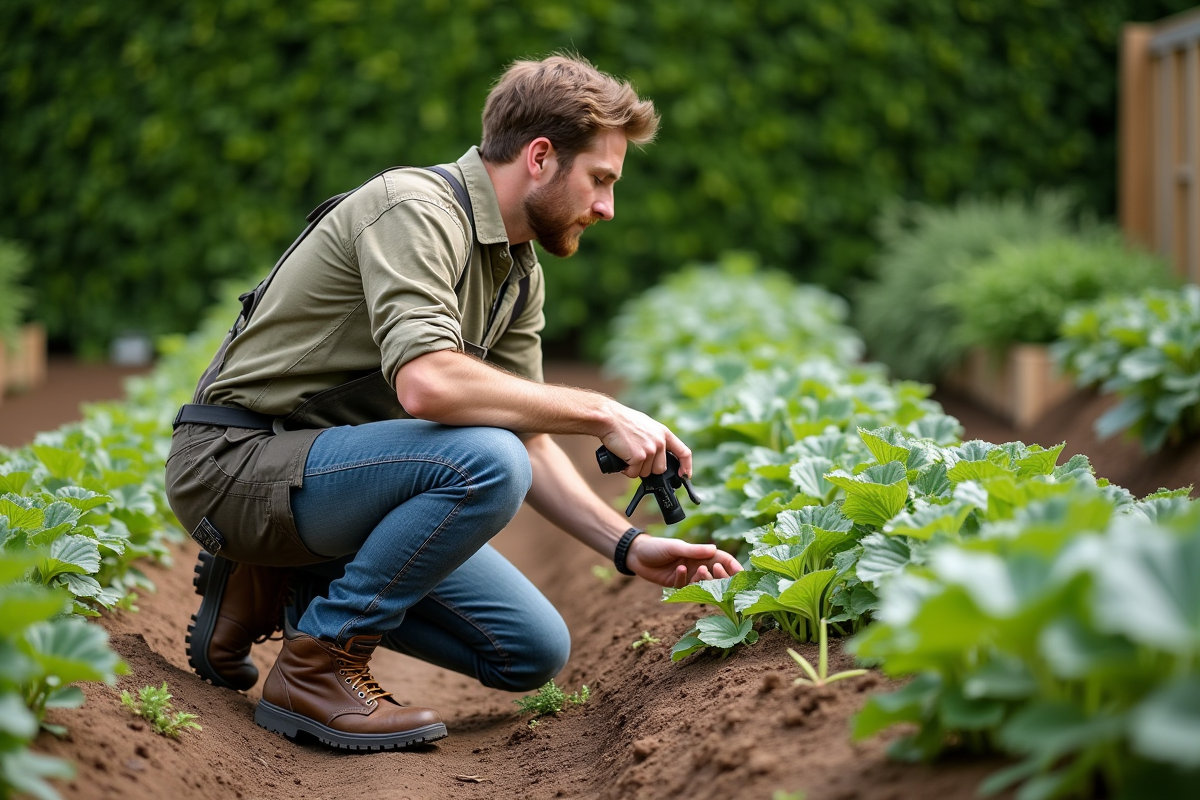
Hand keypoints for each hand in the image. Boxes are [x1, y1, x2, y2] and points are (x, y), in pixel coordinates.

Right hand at [600, 401, 692, 479]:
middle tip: (635, 459)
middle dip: (648, 469)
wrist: (608, 418)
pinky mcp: (639, 457)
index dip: (686, 466)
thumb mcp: (646, 426)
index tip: (685, 475)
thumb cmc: (622, 422)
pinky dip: (626, 470)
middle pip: (660, 469)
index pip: (684, 452)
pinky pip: (633, 474)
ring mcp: (650, 450)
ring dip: (635, 469)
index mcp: (664, 433)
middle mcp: (660, 442)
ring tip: (626, 454)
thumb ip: (655, 438)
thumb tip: (655, 456)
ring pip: (645, 473)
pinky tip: (622, 458)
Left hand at [624, 534, 741, 587]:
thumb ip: (695, 550)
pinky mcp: (677, 585)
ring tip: (699, 570)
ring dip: (703, 579)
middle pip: (717, 575)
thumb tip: (714, 549)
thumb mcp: (677, 546)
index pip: (723, 560)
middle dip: (721, 576)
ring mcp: (688, 576)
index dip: (733, 567)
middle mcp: (697, 566)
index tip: (741, 574)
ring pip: (703, 584)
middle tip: (716, 572)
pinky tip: (678, 570)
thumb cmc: (658, 546)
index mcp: (701, 554)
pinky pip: (685, 588)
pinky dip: (683, 580)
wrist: (637, 554)